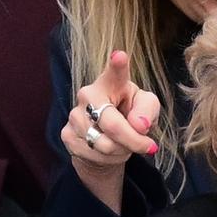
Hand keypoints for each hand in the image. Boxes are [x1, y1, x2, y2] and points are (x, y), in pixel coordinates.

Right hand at [60, 50, 160, 211]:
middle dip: (134, 141)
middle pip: (113, 126)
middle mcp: (88, 94)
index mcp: (111, 83)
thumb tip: (139, 125)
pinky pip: (97, 156)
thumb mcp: (146, 109)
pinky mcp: (67, 136)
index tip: (121, 57)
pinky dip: (111, 159)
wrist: (105, 139)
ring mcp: (74, 115)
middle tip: (148, 146)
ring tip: (124, 143)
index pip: (114, 74)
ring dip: (123, 150)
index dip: (117, 66)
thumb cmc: (128, 115)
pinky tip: (110, 150)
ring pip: (106, 145)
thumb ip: (148, 111)